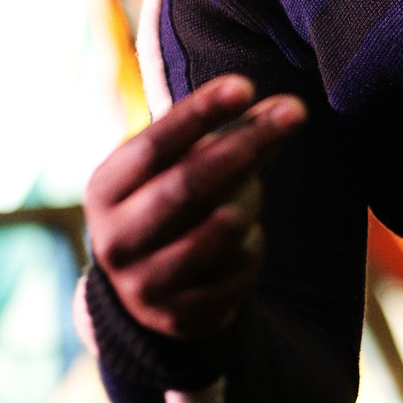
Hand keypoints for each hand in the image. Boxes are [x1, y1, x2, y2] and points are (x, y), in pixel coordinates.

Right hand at [85, 75, 305, 339]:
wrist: (146, 282)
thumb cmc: (172, 196)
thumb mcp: (182, 160)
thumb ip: (231, 132)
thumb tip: (288, 108)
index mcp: (105, 188)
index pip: (154, 145)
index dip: (200, 113)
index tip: (245, 84)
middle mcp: (113, 240)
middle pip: (187, 185)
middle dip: (245, 145)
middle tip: (296, 111)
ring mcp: (142, 286)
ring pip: (219, 229)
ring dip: (250, 199)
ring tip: (253, 188)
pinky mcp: (177, 318)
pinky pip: (237, 271)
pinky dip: (254, 244)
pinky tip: (247, 235)